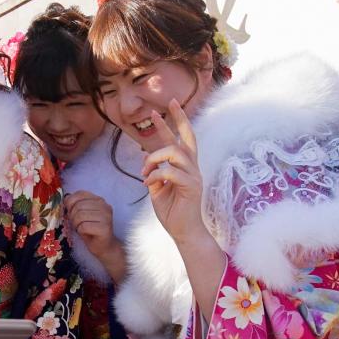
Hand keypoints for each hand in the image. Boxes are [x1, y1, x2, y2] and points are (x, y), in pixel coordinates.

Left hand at [63, 191, 126, 280]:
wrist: (104, 247)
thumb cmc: (91, 230)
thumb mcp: (82, 214)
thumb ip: (75, 205)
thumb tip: (65, 198)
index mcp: (99, 200)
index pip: (80, 194)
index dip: (70, 203)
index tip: (71, 212)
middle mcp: (105, 206)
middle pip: (78, 206)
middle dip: (72, 216)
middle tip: (76, 224)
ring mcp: (106, 216)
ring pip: (80, 216)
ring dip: (76, 224)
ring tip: (80, 228)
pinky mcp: (104, 228)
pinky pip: (83, 226)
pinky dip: (80, 231)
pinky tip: (85, 233)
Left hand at [141, 99, 208, 245]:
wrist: (183, 232)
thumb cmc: (172, 212)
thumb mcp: (157, 190)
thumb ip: (155, 174)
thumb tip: (148, 163)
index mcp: (184, 167)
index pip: (179, 139)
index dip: (170, 123)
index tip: (159, 109)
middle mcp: (192, 167)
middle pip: (188, 137)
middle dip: (178, 119)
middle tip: (164, 106)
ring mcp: (194, 175)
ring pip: (174, 152)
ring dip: (154, 158)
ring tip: (145, 171)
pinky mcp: (191, 186)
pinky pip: (170, 172)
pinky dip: (154, 175)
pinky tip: (148, 184)